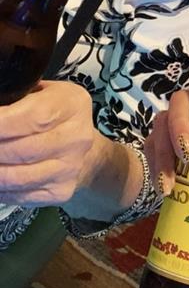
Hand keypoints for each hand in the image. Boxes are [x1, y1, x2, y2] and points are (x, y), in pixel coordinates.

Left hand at [0, 80, 104, 205]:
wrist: (81, 148)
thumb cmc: (52, 115)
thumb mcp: (41, 93)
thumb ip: (16, 98)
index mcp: (73, 104)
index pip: (34, 116)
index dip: (0, 123)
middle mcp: (77, 138)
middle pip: (22, 149)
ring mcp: (70, 168)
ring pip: (17, 176)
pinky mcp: (60, 192)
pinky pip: (20, 194)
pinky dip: (0, 187)